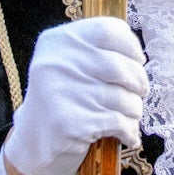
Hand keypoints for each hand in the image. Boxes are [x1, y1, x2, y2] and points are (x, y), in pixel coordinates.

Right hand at [3, 17, 147, 174]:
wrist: (32, 144)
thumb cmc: (63, 99)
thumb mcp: (69, 63)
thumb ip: (97, 51)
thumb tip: (139, 56)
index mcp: (57, 41)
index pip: (107, 30)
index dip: (131, 46)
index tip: (138, 60)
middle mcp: (55, 63)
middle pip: (119, 66)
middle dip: (139, 81)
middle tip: (141, 91)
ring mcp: (61, 93)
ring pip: (122, 97)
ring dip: (134, 109)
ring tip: (130, 115)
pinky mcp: (70, 124)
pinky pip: (118, 122)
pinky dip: (129, 130)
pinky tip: (127, 134)